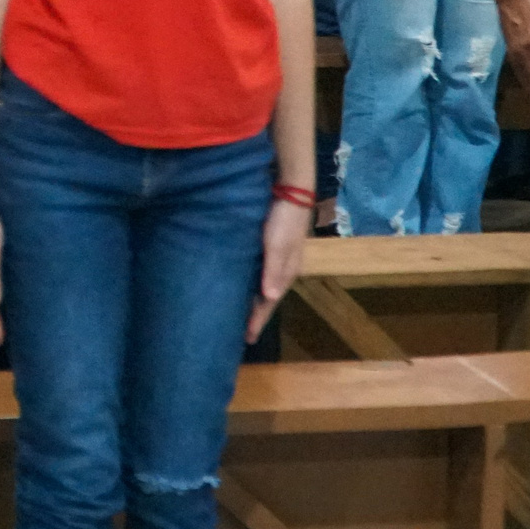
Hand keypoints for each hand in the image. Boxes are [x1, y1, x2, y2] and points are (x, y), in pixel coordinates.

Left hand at [246, 198, 310, 342]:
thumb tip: (269, 298)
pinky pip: (258, 272)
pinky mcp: (269, 246)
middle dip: (254, 315)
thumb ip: (274, 270)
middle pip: (266, 298)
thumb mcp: (278, 244)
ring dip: (252, 300)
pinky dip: (250, 282)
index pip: (269, 303)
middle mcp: (282, 269)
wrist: (292, 189)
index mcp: (286, 272)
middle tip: (238, 332)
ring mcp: (276, 257)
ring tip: (237, 313)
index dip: (258, 321)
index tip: (246, 339)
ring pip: (262, 285)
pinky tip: (240, 283)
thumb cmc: (284, 217)